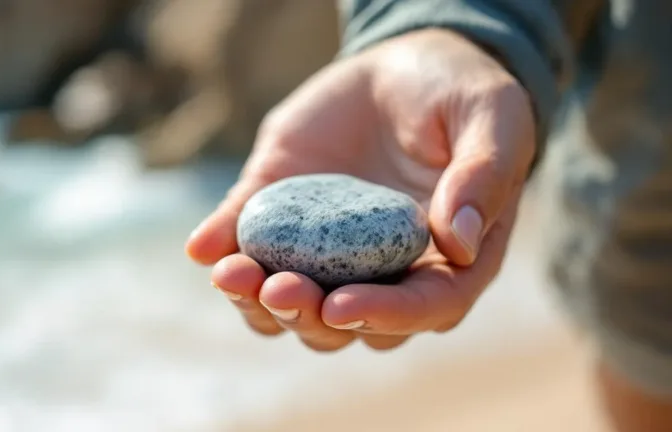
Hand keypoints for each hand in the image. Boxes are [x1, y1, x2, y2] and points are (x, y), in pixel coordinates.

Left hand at [185, 29, 534, 350]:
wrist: (401, 69)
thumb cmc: (459, 96)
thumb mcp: (492, 118)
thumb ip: (484, 176)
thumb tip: (457, 246)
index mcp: (445, 260)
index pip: (421, 308)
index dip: (382, 316)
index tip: (341, 307)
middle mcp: (381, 269)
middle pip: (343, 324)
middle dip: (308, 316)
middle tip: (280, 289)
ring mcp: (325, 249)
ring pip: (288, 305)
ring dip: (256, 302)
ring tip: (233, 274)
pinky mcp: (281, 215)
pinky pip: (246, 243)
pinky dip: (221, 247)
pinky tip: (204, 245)